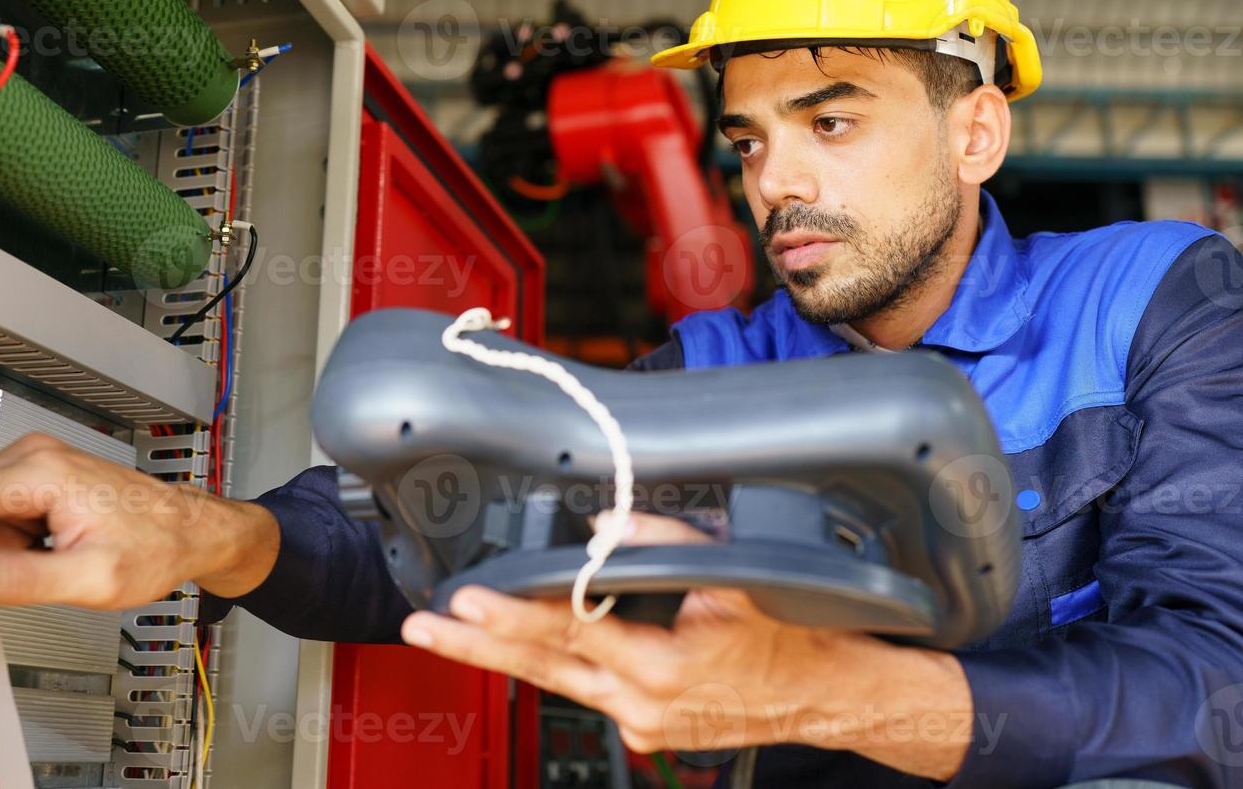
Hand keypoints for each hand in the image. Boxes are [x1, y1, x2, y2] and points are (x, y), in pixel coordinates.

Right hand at [0, 433, 278, 608]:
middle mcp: (30, 458)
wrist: (194, 528)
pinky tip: (53, 552)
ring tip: (55, 561)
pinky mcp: (40, 477)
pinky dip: (7, 540)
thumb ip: (14, 580)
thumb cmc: (155, 548)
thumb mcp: (88, 579)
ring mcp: (35, 464)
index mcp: (37, 475)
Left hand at [399, 513, 972, 779]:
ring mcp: (643, 726)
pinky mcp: (649, 732)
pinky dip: (554, 668)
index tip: (469, 600)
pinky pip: (588, 693)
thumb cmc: (792, 633)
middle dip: (476, 645)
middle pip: (543, 668)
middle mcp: (643, 705)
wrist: (835, 696)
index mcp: (662, 666)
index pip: (568, 632)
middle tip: (424, 626)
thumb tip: (601, 528)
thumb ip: (661, 542)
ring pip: (558, 683)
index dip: (513, 615)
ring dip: (503, 657)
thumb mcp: (733, 572)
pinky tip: (521, 648)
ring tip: (450, 634)